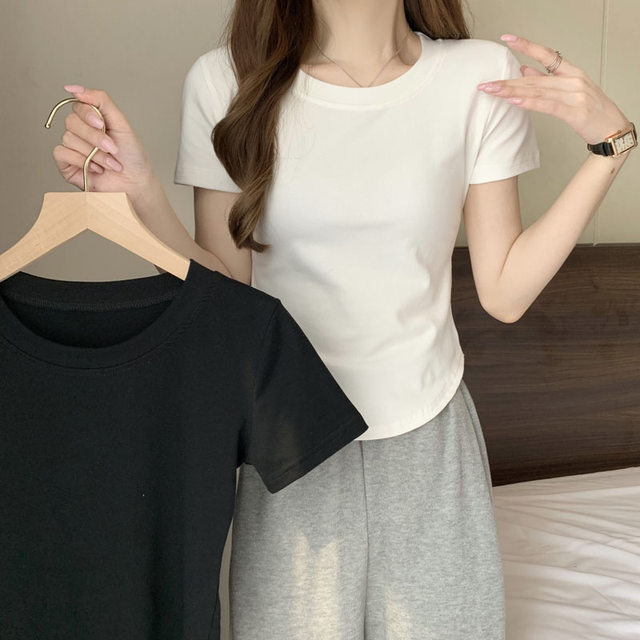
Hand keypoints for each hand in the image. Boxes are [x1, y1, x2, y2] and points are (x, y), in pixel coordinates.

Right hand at [53, 85, 154, 196]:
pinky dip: (81, 160)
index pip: (78, 105)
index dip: (88, 114)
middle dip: (95, 137)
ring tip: (110, 163)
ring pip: (69, 138)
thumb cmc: (132, 157)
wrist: (135, 183)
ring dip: (94, 153)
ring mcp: (73, 148)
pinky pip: (61, 153)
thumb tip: (75, 88)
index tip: (101, 124)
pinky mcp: (67, 165)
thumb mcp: (122, 123)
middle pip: (71, 122)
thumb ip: (101, 101)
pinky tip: (96, 169)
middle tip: (112, 148)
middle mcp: (81, 132)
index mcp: (93, 120)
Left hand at [476, 34, 631, 145]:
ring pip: (537, 90)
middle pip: (534, 77)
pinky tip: (515, 101)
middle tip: (485, 84)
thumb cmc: (591, 112)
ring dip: (512, 92)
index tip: (507, 39)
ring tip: (493, 92)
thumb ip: (547, 80)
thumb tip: (523, 70)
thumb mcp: (570, 91)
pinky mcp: (575, 112)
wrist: (612, 129)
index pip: (546, 53)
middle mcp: (573, 80)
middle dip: (507, 81)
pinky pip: (548, 105)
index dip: (526, 45)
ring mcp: (574, 95)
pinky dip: (530, 103)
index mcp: (571, 72)